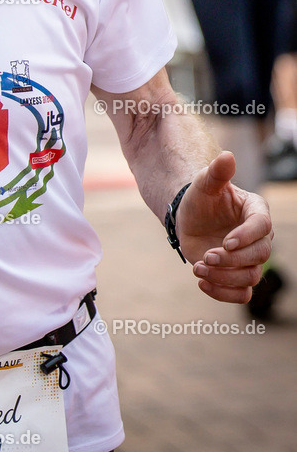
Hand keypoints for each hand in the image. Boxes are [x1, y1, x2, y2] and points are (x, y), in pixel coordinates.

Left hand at [175, 151, 272, 303]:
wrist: (189, 219)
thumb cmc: (200, 198)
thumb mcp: (204, 183)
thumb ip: (216, 172)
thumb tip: (228, 156)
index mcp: (256, 212)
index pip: (263, 227)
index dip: (246, 236)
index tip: (225, 242)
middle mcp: (257, 237)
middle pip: (260, 256)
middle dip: (232, 259)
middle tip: (206, 256)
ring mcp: (249, 258)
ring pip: (251, 277)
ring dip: (224, 277)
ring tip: (198, 268)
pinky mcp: (237, 276)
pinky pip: (242, 295)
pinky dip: (223, 294)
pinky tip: (202, 282)